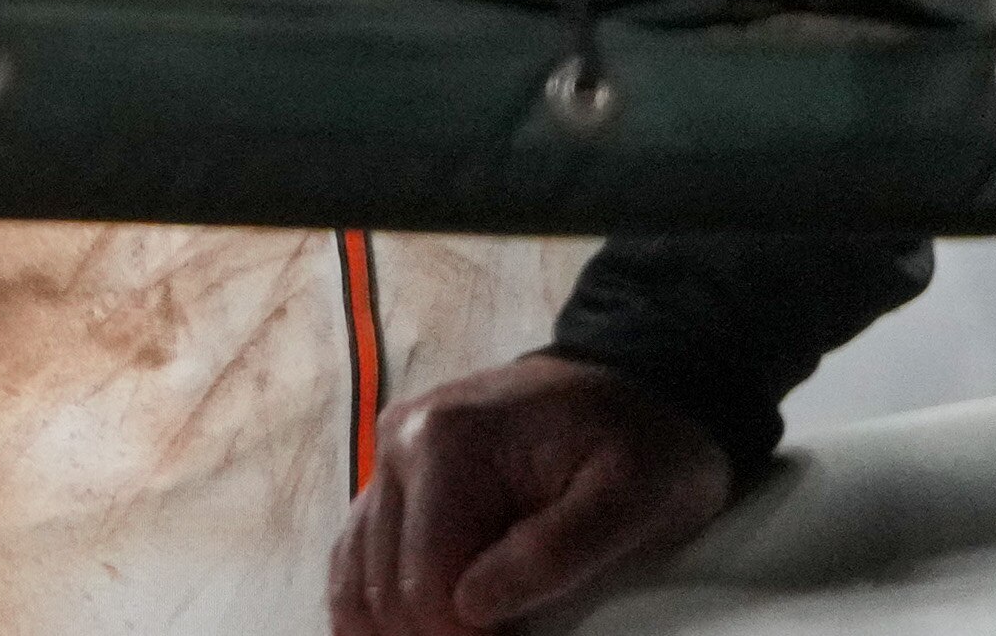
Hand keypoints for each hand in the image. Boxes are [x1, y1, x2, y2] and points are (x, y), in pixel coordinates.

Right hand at [330, 354, 734, 631]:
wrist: (633, 384)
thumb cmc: (640, 445)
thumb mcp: (627, 499)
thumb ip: (552, 552)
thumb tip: (471, 608)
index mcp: (445, 443)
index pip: (425, 582)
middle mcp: (397, 443)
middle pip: (383, 585)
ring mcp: (388, 458)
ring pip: (355, 576)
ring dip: (397, 629)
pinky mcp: (394, 476)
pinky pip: (357, 553)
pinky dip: (372, 605)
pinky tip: (402, 634)